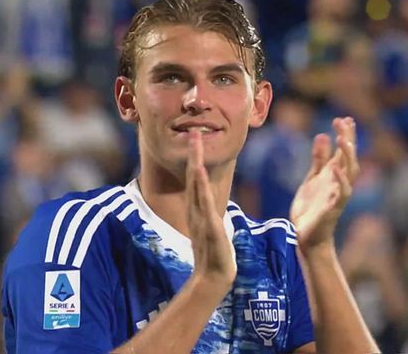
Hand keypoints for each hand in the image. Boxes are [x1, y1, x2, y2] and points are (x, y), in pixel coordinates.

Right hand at [186, 129, 235, 287]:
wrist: (213, 276)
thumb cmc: (214, 253)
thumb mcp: (210, 226)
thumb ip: (207, 212)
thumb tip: (208, 199)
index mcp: (198, 208)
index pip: (195, 178)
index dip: (195, 157)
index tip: (195, 137)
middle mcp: (197, 209)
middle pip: (194, 177)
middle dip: (194, 154)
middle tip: (193, 131)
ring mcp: (202, 217)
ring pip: (198, 187)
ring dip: (195, 166)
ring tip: (196, 147)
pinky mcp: (210, 227)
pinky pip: (205, 205)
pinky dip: (201, 189)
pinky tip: (200, 176)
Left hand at [290, 117, 359, 250]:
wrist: (306, 235)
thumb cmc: (311, 208)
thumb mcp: (312, 179)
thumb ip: (319, 159)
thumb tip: (323, 135)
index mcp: (333, 175)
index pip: (343, 151)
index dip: (345, 135)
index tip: (344, 118)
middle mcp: (339, 182)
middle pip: (348, 158)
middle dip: (348, 139)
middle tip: (343, 121)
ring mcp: (338, 195)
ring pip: (349, 173)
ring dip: (347, 156)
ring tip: (343, 139)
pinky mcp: (333, 208)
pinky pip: (342, 193)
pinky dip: (341, 180)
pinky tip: (335, 168)